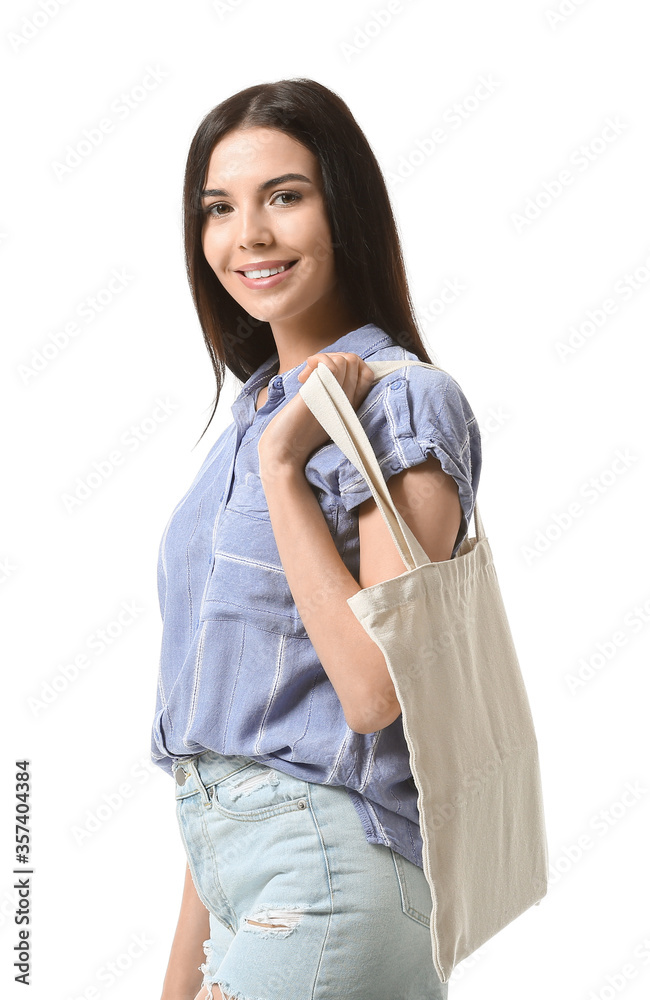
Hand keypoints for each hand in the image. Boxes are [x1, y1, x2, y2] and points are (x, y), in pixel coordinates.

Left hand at [257, 351, 374, 470]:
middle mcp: (348, 402)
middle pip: (355, 362)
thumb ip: (330, 393)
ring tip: (305, 378)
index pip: (366, 373)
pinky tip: (302, 378)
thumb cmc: (296, 432)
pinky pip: (332, 365)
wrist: (283, 453)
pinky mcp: (321, 395)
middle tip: (312, 375)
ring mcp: (337, 399)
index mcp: (350, 406)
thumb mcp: (320, 410)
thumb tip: (326, 368)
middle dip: (332, 359)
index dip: (347, 366)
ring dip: (322, 360)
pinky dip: (316, 362)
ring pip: (345, 360)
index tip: (324, 376)